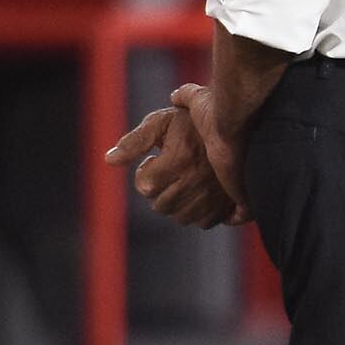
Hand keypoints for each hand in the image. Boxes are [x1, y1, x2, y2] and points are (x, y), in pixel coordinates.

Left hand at [106, 87, 243, 227]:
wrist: (235, 126)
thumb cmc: (192, 122)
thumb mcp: (162, 122)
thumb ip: (134, 141)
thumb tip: (109, 160)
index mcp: (180, 158)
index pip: (146, 186)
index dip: (146, 173)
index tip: (156, 160)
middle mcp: (197, 180)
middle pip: (160, 206)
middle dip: (159, 190)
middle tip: (169, 171)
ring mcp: (214, 195)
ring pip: (180, 217)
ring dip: (176, 203)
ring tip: (183, 181)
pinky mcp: (228, 204)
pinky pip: (203, 222)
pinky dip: (197, 212)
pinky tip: (199, 194)